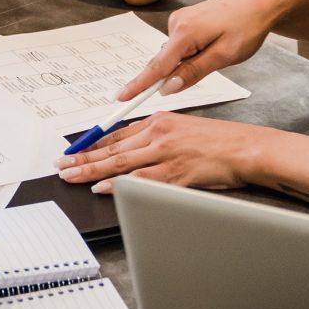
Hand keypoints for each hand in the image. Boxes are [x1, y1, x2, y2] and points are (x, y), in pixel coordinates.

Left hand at [58, 114, 259, 192]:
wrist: (247, 148)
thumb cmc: (221, 141)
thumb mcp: (185, 128)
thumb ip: (159, 136)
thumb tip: (135, 150)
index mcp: (160, 121)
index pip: (117, 133)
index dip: (93, 143)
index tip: (74, 149)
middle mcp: (159, 134)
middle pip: (113, 148)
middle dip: (83, 157)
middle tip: (61, 164)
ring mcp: (166, 154)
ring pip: (121, 163)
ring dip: (91, 170)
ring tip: (71, 176)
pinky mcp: (176, 173)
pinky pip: (142, 180)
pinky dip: (120, 184)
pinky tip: (103, 187)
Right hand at [118, 0, 286, 101]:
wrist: (261, 3)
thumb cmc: (247, 27)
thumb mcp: (224, 56)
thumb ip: (194, 72)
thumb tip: (167, 87)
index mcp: (185, 32)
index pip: (157, 66)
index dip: (139, 84)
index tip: (121, 98)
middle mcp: (176, 23)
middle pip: (165, 60)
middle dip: (174, 74)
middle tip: (206, 65)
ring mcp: (180, 19)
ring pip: (175, 54)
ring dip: (189, 62)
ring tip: (220, 51)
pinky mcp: (185, 19)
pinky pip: (180, 45)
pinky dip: (191, 53)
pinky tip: (213, 44)